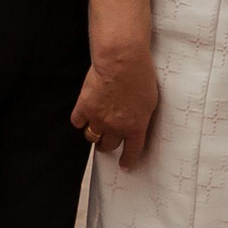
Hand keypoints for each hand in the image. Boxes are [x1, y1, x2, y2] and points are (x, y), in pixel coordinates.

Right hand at [72, 50, 158, 168]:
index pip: (131, 151)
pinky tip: (84, 114)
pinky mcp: (83, 108)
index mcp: (135, 127)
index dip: (127, 160)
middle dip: (108, 144)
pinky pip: (77, 122)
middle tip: (108, 139)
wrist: (121, 61)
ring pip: (91, 137)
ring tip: (96, 126)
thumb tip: (136, 125)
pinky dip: (80, 119)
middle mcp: (115, 128)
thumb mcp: (151, 100)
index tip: (124, 165)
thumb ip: (142, 117)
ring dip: (94, 133)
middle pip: (108, 146)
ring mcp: (97, 119)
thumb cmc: (140, 76)